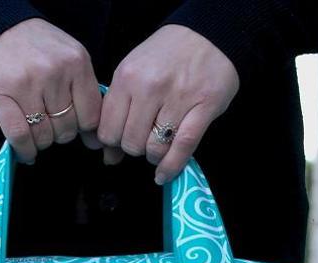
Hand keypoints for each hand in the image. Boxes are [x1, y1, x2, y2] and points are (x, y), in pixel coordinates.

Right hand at [0, 19, 102, 163]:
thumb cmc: (33, 49)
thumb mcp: (67, 58)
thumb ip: (83, 93)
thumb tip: (95, 140)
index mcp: (75, 62)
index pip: (90, 116)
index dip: (82, 129)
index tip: (72, 127)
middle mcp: (53, 72)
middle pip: (67, 129)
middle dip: (59, 134)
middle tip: (48, 124)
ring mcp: (25, 84)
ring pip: (44, 135)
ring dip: (40, 142)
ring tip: (34, 132)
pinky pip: (19, 136)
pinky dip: (24, 150)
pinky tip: (25, 152)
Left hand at [97, 24, 238, 183]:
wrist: (209, 34)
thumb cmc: (167, 54)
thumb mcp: (134, 71)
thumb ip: (118, 109)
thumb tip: (108, 155)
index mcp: (128, 77)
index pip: (108, 129)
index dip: (111, 143)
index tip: (119, 142)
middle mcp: (150, 88)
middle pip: (130, 143)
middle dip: (134, 149)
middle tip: (142, 141)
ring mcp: (178, 98)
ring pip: (154, 148)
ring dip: (153, 156)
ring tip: (157, 148)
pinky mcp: (203, 108)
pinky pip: (182, 147)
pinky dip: (170, 166)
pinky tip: (163, 174)